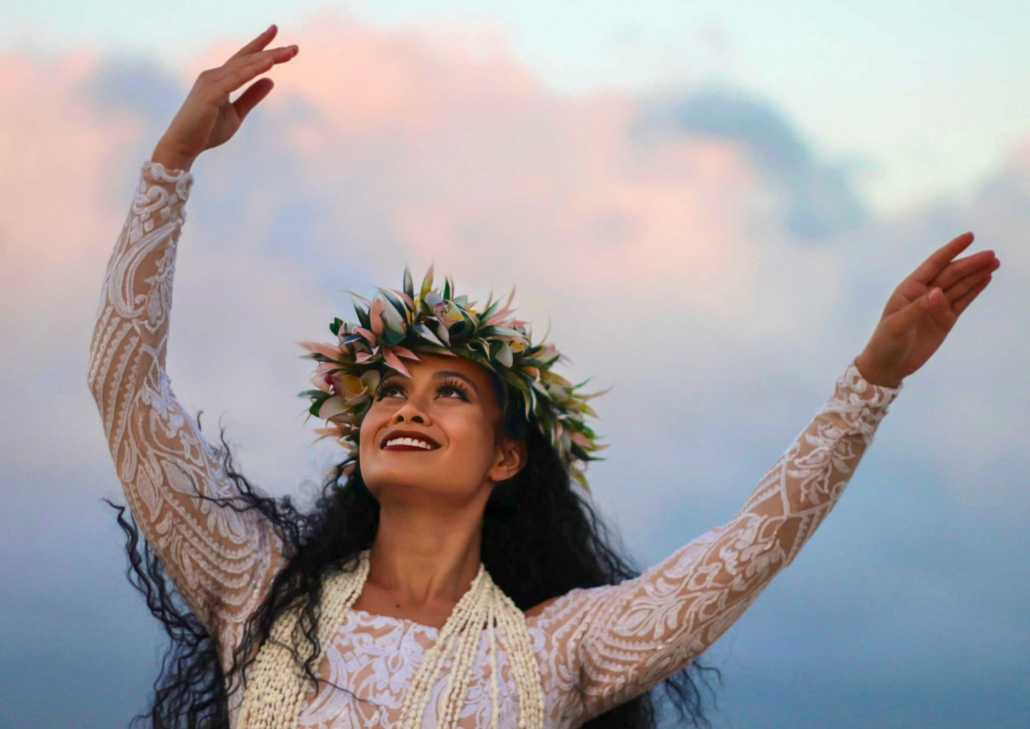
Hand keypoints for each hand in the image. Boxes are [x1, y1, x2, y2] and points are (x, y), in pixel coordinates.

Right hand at [151, 24, 298, 170]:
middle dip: (272, 51)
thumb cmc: (207, 131)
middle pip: (248, 58)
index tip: (277, 32)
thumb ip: (252, 96)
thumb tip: (271, 81)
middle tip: (296, 48)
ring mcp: (212, 82)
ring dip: (267, 58)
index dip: (261, 45)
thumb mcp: (237, 113)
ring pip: (244, 66)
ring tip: (288, 53)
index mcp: (221, 79)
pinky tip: (269, 63)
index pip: (244, 58)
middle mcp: (215, 75)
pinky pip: (236, 79)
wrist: (184, 145)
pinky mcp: (211, 94)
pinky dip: (252, 70)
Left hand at [855, 232, 999, 387]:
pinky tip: (986, 278)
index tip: (969, 237)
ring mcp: (936, 306)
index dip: (951, 250)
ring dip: (977, 274)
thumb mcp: (897, 326)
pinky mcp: (945, 319)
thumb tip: (939, 293)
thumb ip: (918, 309)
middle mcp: (925, 293)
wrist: (888, 366)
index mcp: (909, 289)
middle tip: (991, 255)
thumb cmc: (885, 343)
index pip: (934, 264)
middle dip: (970, 263)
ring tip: (994, 262)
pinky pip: (963, 301)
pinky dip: (975, 289)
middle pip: (951, 274)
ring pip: (960, 286)